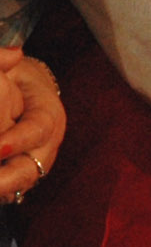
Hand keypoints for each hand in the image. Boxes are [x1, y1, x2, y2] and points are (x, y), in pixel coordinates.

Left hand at [0, 51, 63, 202]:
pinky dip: (0, 192)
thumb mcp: (11, 69)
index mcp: (49, 115)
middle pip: (29, 171)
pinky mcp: (14, 178)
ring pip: (15, 186)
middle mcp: (44, 147)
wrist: (24, 97)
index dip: (16, 141)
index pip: (37, 130)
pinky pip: (5, 192)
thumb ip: (3, 63)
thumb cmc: (16, 80)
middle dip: (5, 182)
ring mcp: (30, 166)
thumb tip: (14, 55)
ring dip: (2, 189)